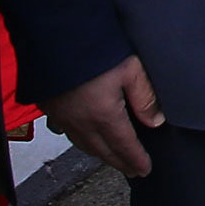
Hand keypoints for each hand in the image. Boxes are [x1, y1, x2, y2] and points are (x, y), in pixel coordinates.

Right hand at [43, 55, 163, 178]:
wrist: (51, 34)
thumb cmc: (92, 47)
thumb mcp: (130, 68)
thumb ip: (145, 97)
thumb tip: (156, 121)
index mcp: (103, 115)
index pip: (124, 146)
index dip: (136, 159)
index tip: (145, 169)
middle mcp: (80, 121)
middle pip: (103, 151)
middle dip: (120, 162)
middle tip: (133, 170)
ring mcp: (62, 116)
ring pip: (83, 145)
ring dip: (100, 155)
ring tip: (113, 159)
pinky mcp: (49, 107)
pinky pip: (67, 134)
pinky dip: (81, 143)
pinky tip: (86, 140)